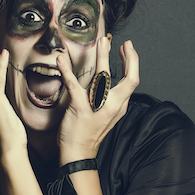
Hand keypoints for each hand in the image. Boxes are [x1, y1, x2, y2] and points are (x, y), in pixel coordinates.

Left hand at [56, 37, 139, 163]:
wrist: (78, 154)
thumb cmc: (88, 134)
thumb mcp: (107, 116)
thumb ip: (111, 100)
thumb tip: (109, 81)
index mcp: (119, 106)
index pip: (133, 81)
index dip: (132, 63)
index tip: (127, 49)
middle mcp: (112, 106)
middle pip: (129, 79)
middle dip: (128, 58)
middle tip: (121, 42)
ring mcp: (97, 107)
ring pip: (104, 77)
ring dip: (103, 56)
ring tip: (102, 41)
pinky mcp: (80, 108)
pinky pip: (74, 85)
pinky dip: (67, 70)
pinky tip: (61, 60)